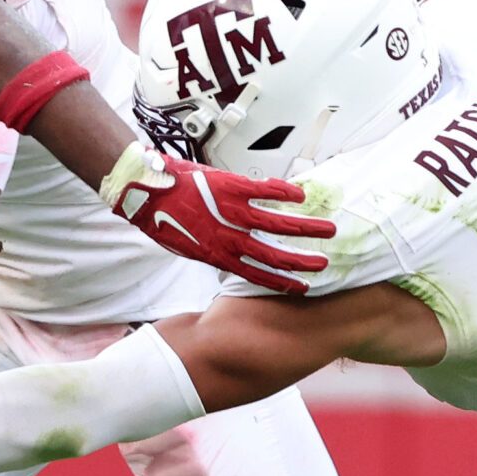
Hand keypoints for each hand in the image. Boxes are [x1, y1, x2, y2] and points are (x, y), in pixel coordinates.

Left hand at [101, 143, 334, 294]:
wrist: (148, 191)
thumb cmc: (164, 218)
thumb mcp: (189, 245)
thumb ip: (214, 250)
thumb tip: (231, 256)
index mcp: (218, 256)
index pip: (258, 276)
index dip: (283, 283)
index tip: (303, 288)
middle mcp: (230, 238)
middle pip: (276, 254)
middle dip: (303, 261)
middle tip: (325, 263)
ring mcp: (234, 212)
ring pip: (279, 224)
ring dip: (306, 228)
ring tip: (328, 229)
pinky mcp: (233, 187)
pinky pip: (267, 191)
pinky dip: (286, 193)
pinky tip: (302, 196)